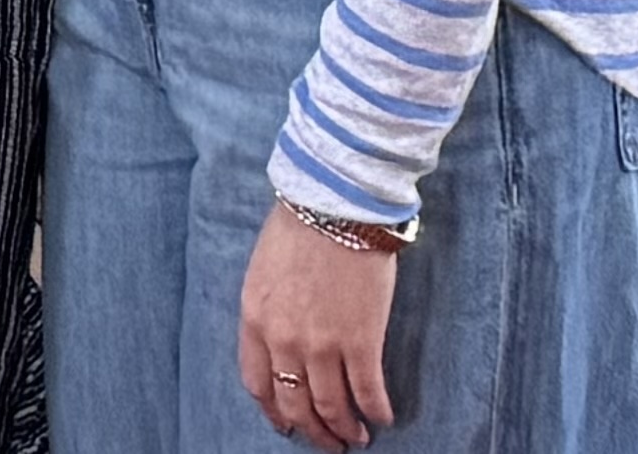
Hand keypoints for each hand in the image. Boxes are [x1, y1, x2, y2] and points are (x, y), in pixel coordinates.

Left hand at [240, 205, 403, 445]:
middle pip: (294, 404)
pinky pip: (367, 391)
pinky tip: (382, 416)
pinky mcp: (360, 340)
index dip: (275, 411)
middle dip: (312, 431)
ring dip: (345, 429)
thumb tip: (281, 346)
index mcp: (255, 320)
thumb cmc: (298, 229)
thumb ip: (268, 313)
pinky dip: (376, 411)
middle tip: (329, 442)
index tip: (288, 424)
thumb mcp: (263, 273)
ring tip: (357, 437)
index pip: (258, 383)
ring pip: (331, 406)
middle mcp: (283, 339)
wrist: (334, 206)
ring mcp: (322, 343)